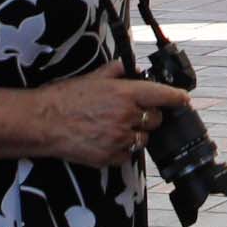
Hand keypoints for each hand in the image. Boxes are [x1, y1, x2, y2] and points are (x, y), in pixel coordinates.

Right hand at [31, 70, 193, 168]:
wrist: (43, 123)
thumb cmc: (63, 98)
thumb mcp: (92, 77)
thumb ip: (116, 71)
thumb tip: (130, 68)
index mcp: (125, 94)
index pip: (163, 96)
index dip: (177, 98)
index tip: (184, 99)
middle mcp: (126, 117)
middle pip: (155, 120)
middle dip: (150, 116)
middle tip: (133, 113)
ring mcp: (119, 139)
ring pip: (143, 139)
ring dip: (135, 133)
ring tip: (114, 127)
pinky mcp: (110, 157)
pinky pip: (127, 156)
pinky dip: (122, 149)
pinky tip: (106, 140)